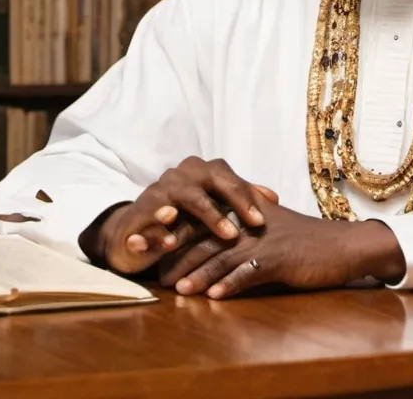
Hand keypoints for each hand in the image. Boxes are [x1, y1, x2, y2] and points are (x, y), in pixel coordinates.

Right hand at [78, 157, 276, 274]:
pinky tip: (172, 242)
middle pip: (212, 179)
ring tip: (226, 233)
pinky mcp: (140, 211)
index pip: (229, 177)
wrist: (137, 228)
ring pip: (186, 196)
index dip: (247, 196)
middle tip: (250, 225)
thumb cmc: (183, 217)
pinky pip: (153, 218)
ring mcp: (160, 190)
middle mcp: (181, 175)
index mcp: (200, 171)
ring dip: (207, 215)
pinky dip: (162, 229)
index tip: (263, 220)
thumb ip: (240, 199)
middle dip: (233, 201)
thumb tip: (274, 197)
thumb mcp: (213, 208)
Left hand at [156, 199, 404, 299]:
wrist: (340, 247)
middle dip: (176, 250)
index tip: (150, 241)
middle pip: (205, 234)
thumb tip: (207, 239)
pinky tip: (214, 297)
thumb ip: (237, 228)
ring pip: (223, 255)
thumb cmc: (302, 241)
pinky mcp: (279, 259)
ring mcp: (264, 240)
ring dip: (197, 272)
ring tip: (176, 288)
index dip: (175, 229)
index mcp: (243, 211)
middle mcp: (250, 222)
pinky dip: (230, 285)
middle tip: (151, 265)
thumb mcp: (267, 227)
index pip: (201, 217)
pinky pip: (250, 273)